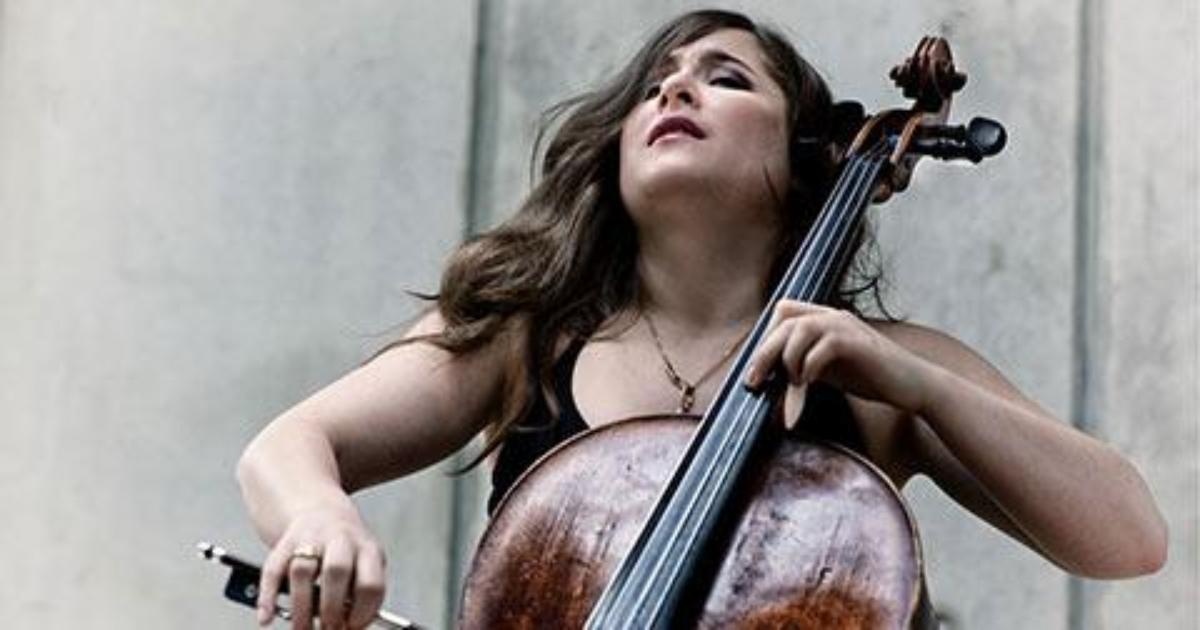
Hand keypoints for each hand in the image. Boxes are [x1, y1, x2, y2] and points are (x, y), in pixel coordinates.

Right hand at [257, 507, 386, 629]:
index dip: (362, 612)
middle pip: (337, 571)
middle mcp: (340, 539)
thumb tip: (351, 625)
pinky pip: (272, 569)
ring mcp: (310, 538)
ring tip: (303, 629)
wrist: (321, 509)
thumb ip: (361, 592)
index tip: (353, 627)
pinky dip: (267, 596)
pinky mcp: (285, 542)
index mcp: (367, 548)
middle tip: (329, 629)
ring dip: (301, 608)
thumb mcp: (366, 564)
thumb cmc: (346, 548)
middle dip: (332, 608)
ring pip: (302, 571)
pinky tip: (268, 616)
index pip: (370, 583)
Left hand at [744, 300, 929, 413]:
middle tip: (755, 382)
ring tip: (791, 384)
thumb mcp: (828, 368)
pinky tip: (809, 383)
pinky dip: (809, 366)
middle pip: (785, 320)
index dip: (765, 337)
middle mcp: (835, 316)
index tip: (757, 369)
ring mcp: (848, 327)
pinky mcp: (860, 344)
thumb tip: (769, 375)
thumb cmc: (870, 378)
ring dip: (786, 359)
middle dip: (764, 352)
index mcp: (825, 318)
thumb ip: (802, 363)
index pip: (784, 310)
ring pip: (800, 328)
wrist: (913, 386)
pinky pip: (824, 346)